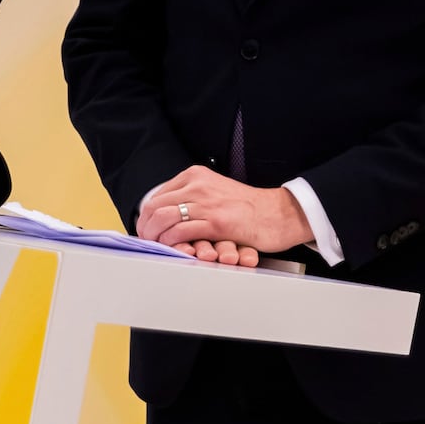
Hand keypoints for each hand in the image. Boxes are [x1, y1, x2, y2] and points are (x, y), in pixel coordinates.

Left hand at [138, 167, 314, 263]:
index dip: (147, 216)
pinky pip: (181, 232)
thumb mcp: (216, 190)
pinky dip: (171, 243)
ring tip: (156, 247)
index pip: (158, 195)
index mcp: (196, 175)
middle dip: (146, 227)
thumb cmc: (249, 207)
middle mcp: (199, 185)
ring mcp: (207, 203)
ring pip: (164, 219)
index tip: (147, 229)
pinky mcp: (216, 223)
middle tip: (147, 241)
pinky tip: (173, 248)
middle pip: (156, 207)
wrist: (278, 213)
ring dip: (155, 236)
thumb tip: (168, 212)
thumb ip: (193, 196)